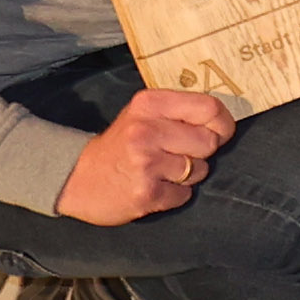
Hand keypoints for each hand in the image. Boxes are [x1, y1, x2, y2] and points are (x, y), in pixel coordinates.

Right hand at [53, 83, 233, 221]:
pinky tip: (153, 186)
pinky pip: (184, 194)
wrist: (75, 177)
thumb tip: (224, 120)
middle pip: (209, 142)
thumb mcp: (143, 114)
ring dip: (186, 175)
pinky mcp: (145, 194)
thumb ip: (179, 112)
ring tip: (160, 171)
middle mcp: (147, 131)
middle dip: (201, 152)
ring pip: (199, 170)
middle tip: (177, 154)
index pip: (210, 108)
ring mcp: (145, 164)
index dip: (223, 123)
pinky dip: (174, 194)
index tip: (219, 132)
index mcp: (150, 104)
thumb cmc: (120, 144)